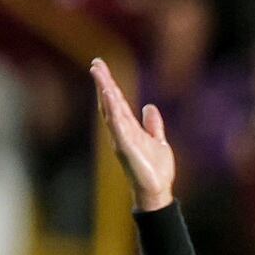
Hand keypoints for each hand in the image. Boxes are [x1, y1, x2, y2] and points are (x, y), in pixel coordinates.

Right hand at [90, 58, 177, 210]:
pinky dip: (112, 110)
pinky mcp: (125, 147)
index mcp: (129, 128)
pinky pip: (117, 125)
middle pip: (110, 102)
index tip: (102, 67)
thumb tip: (149, 107)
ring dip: (105, 91)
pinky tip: (109, 95)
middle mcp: (122, 131)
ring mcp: (121, 138)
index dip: (110, 84)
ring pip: (110, 110)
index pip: (117, 102)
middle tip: (96, 63)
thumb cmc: (156, 170)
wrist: (158, 191)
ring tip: (99, 73)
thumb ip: (153, 125)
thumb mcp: (158, 141)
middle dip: (104, 82)